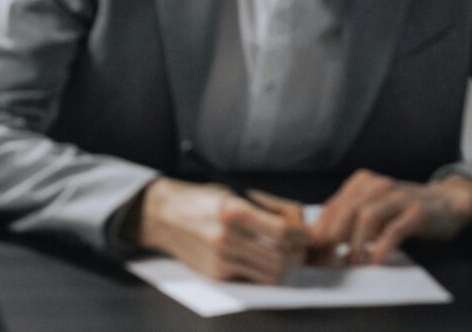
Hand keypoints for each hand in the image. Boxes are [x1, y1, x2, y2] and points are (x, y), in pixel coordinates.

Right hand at [136, 179, 309, 283]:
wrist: (165, 215)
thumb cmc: (203, 199)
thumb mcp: (236, 192)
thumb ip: (271, 207)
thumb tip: (301, 223)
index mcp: (233, 210)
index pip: (283, 231)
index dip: (302, 235)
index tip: (306, 234)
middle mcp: (226, 237)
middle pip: (281, 258)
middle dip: (297, 255)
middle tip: (299, 248)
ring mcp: (221, 259)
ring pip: (271, 274)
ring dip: (284, 266)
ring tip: (283, 254)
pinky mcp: (217, 274)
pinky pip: (253, 278)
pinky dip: (263, 270)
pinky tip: (260, 257)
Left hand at [311, 170, 471, 264]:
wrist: (447, 202)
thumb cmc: (403, 210)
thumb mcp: (374, 210)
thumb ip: (351, 219)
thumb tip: (322, 241)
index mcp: (362, 182)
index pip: (334, 206)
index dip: (321, 229)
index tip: (312, 251)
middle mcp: (378, 185)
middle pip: (346, 209)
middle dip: (332, 235)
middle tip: (325, 259)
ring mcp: (398, 197)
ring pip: (368, 216)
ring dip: (355, 241)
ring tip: (349, 262)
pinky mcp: (417, 211)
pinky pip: (395, 229)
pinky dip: (382, 246)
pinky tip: (374, 261)